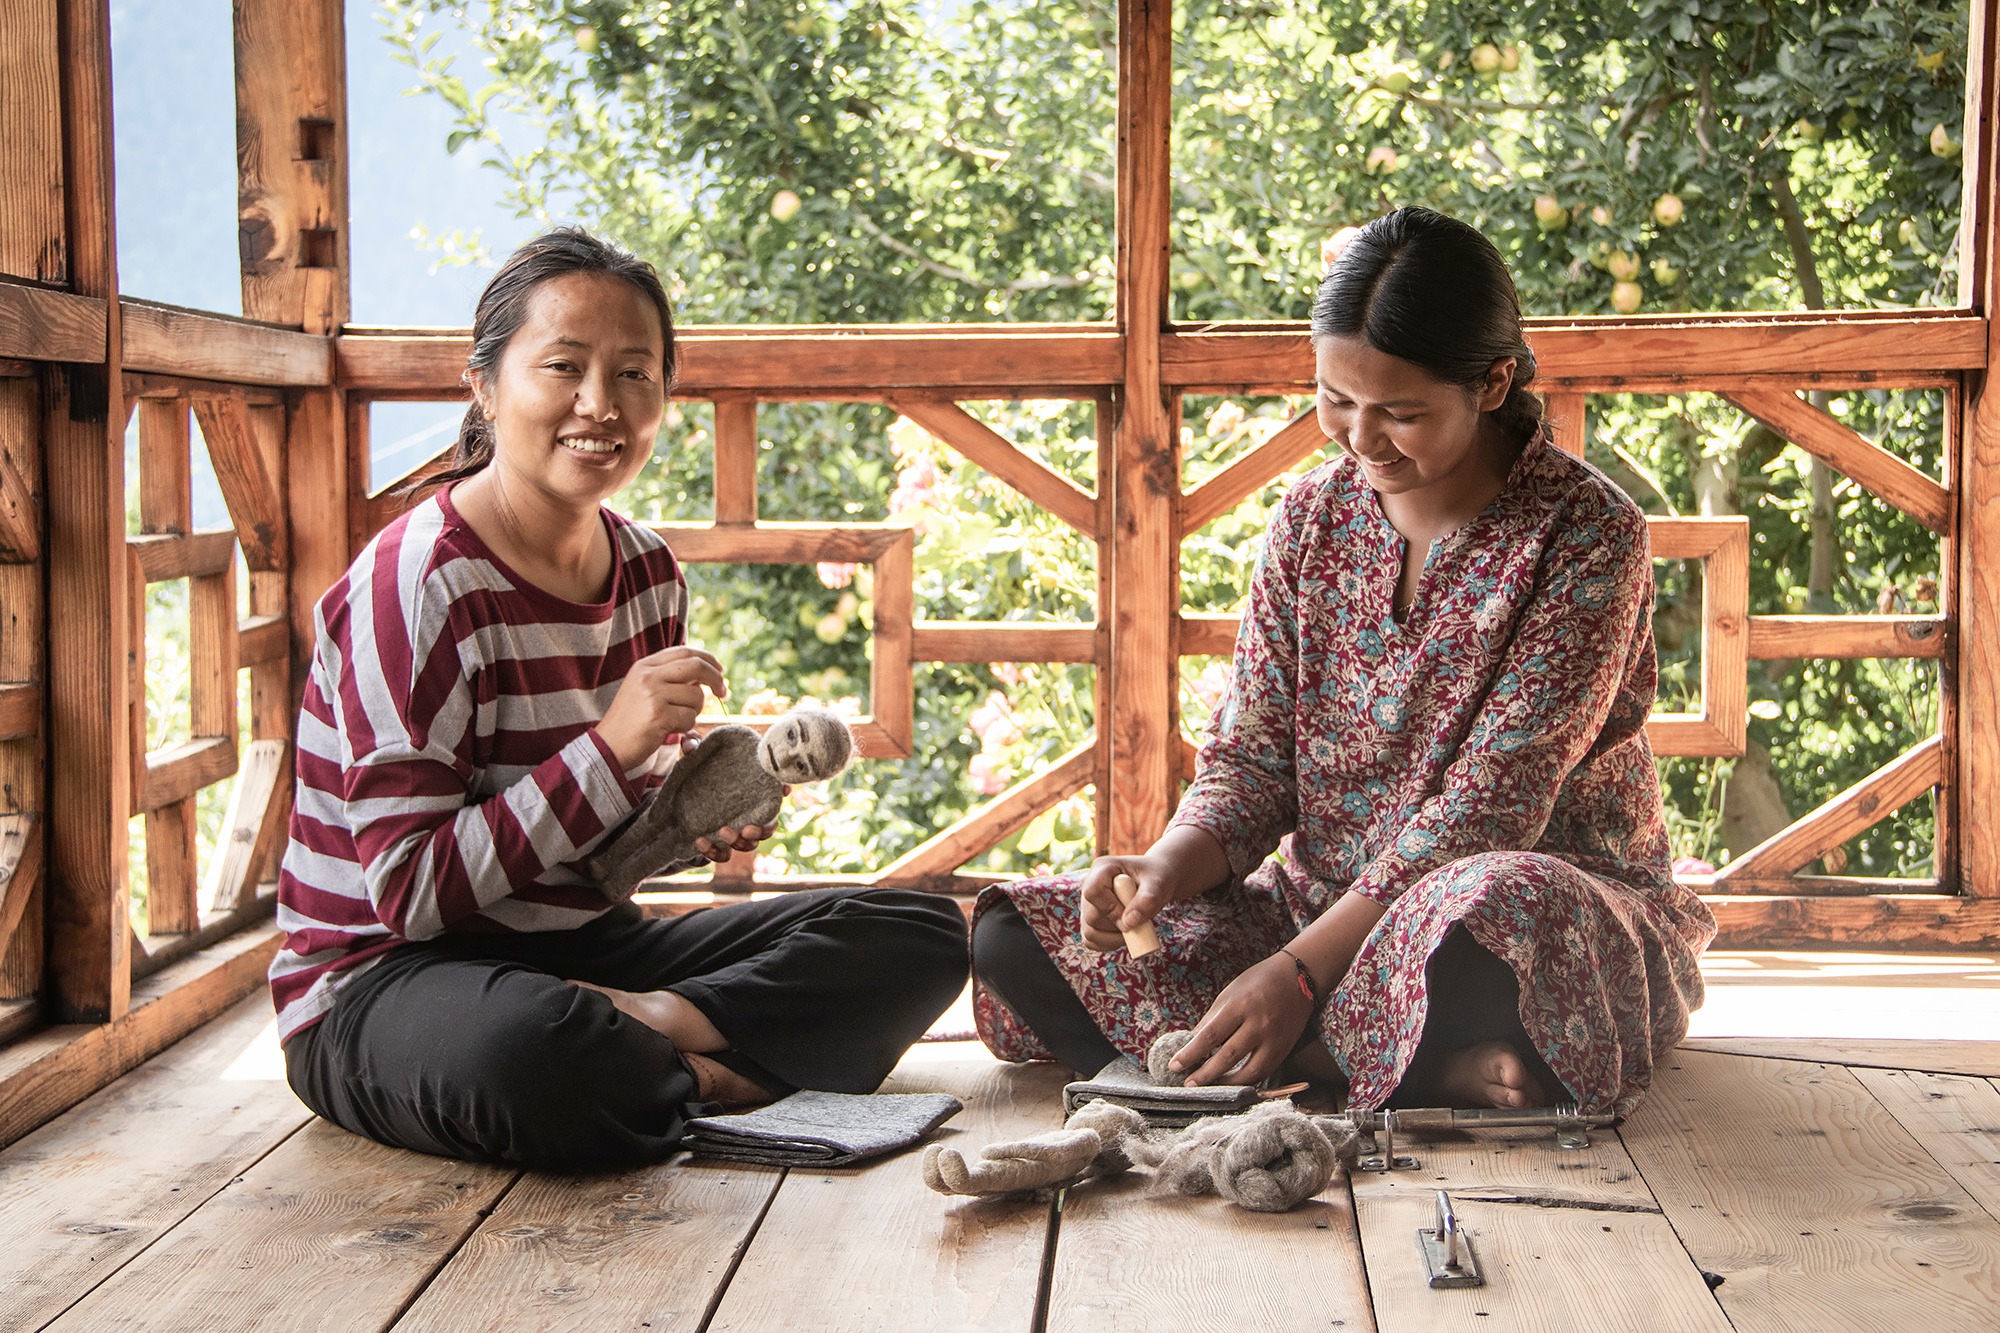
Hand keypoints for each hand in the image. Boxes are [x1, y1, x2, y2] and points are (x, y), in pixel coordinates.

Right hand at [598, 646, 727, 769]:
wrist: (608, 746)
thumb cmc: (631, 721)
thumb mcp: (644, 689)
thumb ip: (669, 677)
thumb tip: (705, 674)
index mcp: (645, 665)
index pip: (685, 652)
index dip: (708, 660)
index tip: (720, 671)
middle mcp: (648, 675)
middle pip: (696, 666)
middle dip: (716, 679)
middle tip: (723, 692)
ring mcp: (652, 694)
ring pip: (697, 696)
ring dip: (694, 712)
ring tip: (674, 721)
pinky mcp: (658, 715)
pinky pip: (690, 718)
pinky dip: (686, 727)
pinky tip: (668, 730)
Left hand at [677, 732, 785, 863]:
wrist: (680, 796)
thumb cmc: (698, 768)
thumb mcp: (696, 755)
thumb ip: (694, 746)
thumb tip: (690, 744)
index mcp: (752, 790)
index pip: (775, 792)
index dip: (782, 791)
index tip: (783, 789)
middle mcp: (749, 813)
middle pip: (768, 828)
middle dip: (762, 830)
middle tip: (747, 828)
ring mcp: (735, 830)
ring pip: (749, 845)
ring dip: (740, 842)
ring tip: (722, 832)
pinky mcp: (718, 844)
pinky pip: (723, 855)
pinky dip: (714, 852)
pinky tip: (700, 841)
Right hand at [1078, 855, 1191, 952]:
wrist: (1155, 882)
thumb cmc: (1157, 878)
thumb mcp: (1158, 884)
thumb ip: (1147, 900)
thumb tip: (1128, 923)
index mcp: (1102, 868)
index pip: (1093, 892)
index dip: (1111, 909)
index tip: (1131, 915)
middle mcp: (1089, 885)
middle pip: (1091, 916)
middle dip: (1117, 926)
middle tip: (1140, 923)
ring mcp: (1088, 904)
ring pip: (1090, 932)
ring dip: (1113, 939)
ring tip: (1134, 928)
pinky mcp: (1090, 919)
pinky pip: (1091, 941)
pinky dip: (1108, 944)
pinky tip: (1125, 936)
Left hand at [1167, 953, 1314, 1087]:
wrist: (1298, 979)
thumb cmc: (1258, 982)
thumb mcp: (1229, 993)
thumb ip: (1211, 1020)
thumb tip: (1191, 1043)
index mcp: (1240, 1006)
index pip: (1210, 1035)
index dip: (1190, 1054)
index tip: (1174, 1066)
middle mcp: (1258, 1024)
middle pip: (1228, 1057)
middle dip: (1205, 1074)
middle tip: (1188, 1084)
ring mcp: (1274, 1040)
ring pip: (1248, 1072)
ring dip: (1226, 1084)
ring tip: (1209, 1087)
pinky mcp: (1284, 1050)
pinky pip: (1263, 1073)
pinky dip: (1246, 1081)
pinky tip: (1232, 1082)